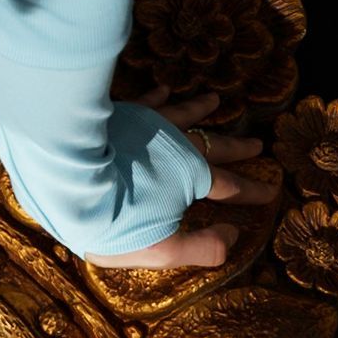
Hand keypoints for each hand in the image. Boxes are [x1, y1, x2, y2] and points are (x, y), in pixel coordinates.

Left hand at [83, 86, 276, 270]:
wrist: (65, 175)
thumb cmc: (112, 219)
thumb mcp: (161, 248)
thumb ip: (202, 247)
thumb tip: (233, 234)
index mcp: (190, 180)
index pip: (230, 187)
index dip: (252, 191)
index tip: (272, 189)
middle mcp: (175, 148)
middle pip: (212, 147)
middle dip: (236, 147)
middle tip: (257, 143)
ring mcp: (148, 127)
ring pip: (182, 116)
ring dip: (200, 110)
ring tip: (215, 100)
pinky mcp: (121, 115)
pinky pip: (146, 102)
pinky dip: (158, 97)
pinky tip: (164, 89)